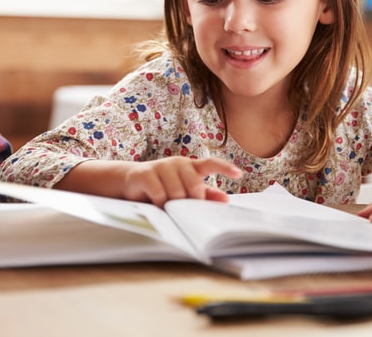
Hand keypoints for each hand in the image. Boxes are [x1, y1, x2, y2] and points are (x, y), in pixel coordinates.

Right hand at [120, 157, 242, 206]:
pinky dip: (160, 203)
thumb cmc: (163, 186)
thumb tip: (225, 199)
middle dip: (192, 200)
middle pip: (195, 184)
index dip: (225, 168)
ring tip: (167, 205)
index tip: (239, 174)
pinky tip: (156, 204)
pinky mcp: (146, 173)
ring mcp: (161, 166)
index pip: (211, 164)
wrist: (132, 181)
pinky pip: (159, 194)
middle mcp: (178, 163)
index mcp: (191, 166)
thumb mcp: (184, 191)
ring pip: (177, 192)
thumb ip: (204, 195)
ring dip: (173, 204)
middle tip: (184, 207)